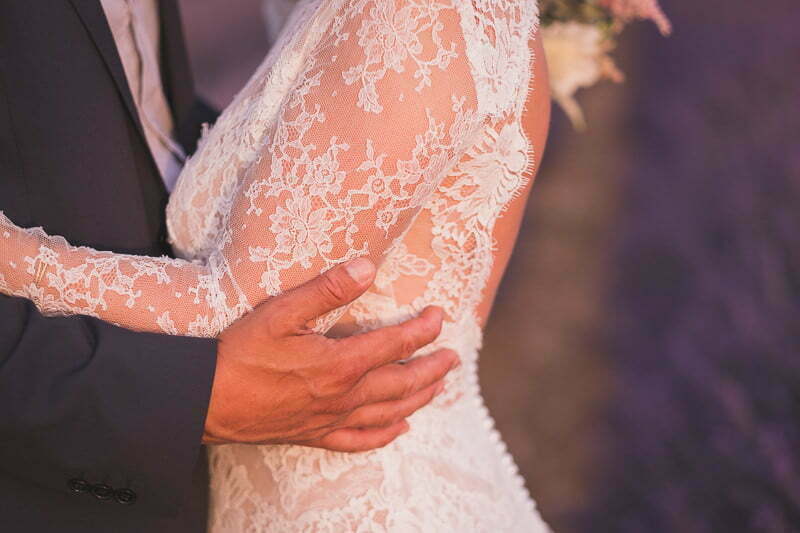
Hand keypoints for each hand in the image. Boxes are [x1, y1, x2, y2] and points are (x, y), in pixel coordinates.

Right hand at [203, 258, 458, 451]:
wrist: (206, 401)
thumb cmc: (240, 354)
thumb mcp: (281, 312)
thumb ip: (326, 290)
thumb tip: (367, 267)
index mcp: (340, 363)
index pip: (396, 344)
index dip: (423, 329)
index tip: (439, 315)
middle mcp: (343, 396)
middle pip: (402, 383)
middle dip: (432, 369)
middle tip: (452, 357)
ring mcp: (330, 419)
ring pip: (389, 413)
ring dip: (418, 399)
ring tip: (438, 387)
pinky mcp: (314, 434)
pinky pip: (360, 440)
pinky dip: (385, 435)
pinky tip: (399, 428)